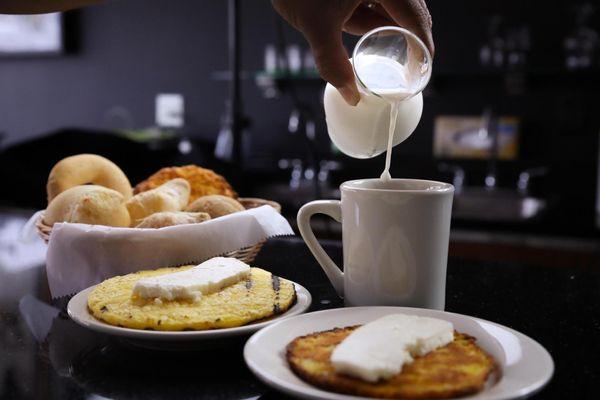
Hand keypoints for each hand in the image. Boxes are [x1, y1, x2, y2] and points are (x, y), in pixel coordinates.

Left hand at [272, 0, 432, 105]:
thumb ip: (333, 63)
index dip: (423, 44)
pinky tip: (363, 34)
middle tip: (408, 64)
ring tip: (387, 55)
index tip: (424, 66)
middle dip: (408, 37)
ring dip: (385, 28)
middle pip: (408, 10)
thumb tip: (351, 96)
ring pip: (388, 5)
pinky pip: (371, 0)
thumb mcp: (317, 26)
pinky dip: (369, 17)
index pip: (415, 16)